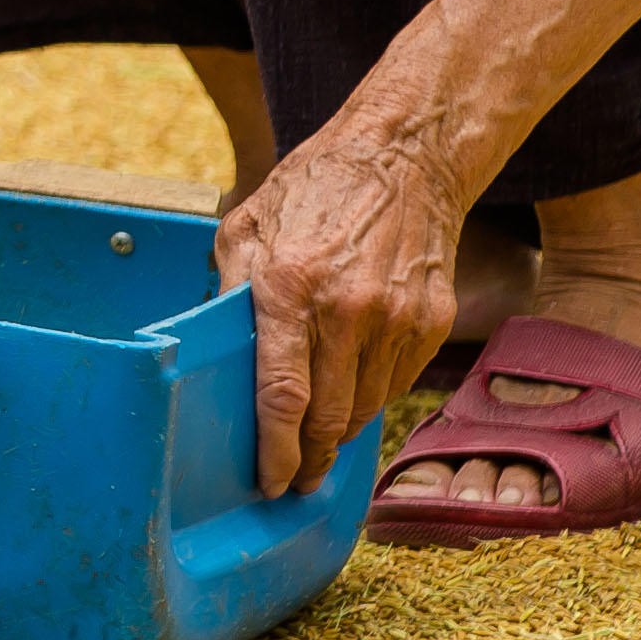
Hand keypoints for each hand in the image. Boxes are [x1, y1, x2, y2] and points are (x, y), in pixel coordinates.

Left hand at [213, 122, 468, 497]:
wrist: (404, 158)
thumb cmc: (314, 189)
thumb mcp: (246, 226)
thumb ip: (227, 291)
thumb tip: (209, 351)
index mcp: (289, 286)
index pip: (281, 395)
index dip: (275, 451)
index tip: (270, 481)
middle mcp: (347, 309)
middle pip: (328, 417)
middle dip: (309, 460)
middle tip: (295, 480)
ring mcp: (396, 319)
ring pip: (365, 409)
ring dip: (340, 433)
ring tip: (320, 440)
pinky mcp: (431, 322)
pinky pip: (396, 384)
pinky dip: (371, 398)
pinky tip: (352, 391)